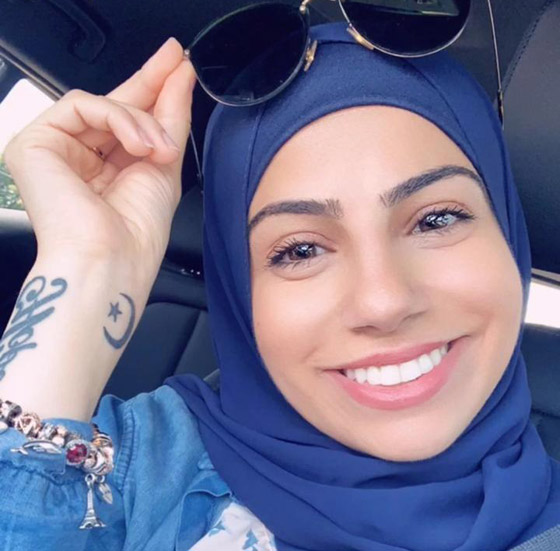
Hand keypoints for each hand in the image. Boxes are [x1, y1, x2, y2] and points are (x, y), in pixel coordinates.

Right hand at [3, 37, 195, 287]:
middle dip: (151, 82)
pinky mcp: (34, 144)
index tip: (181, 69)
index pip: (129, 120)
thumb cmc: (137, 232)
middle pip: (114, 106)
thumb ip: (169, 118)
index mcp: (107, 168)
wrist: (111, 262)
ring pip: (102, 105)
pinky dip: (118, 120)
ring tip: (163, 149)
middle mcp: (79, 158)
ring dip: (143, 121)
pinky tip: (141, 144)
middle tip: (177, 61)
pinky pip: (81, 107)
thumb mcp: (164, 166)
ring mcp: (55, 150)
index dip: (155, 92)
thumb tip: (180, 74)